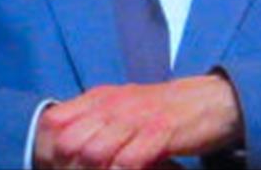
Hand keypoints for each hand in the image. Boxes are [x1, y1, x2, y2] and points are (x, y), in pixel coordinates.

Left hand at [33, 74, 241, 168]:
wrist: (211, 101)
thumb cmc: (165, 111)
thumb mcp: (123, 108)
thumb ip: (95, 122)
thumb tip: (67, 150)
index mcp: (99, 98)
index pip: (55, 123)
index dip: (49, 152)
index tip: (58, 168)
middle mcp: (112, 104)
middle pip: (69, 142)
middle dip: (69, 169)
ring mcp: (135, 117)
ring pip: (94, 153)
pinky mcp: (159, 132)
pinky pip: (128, 161)